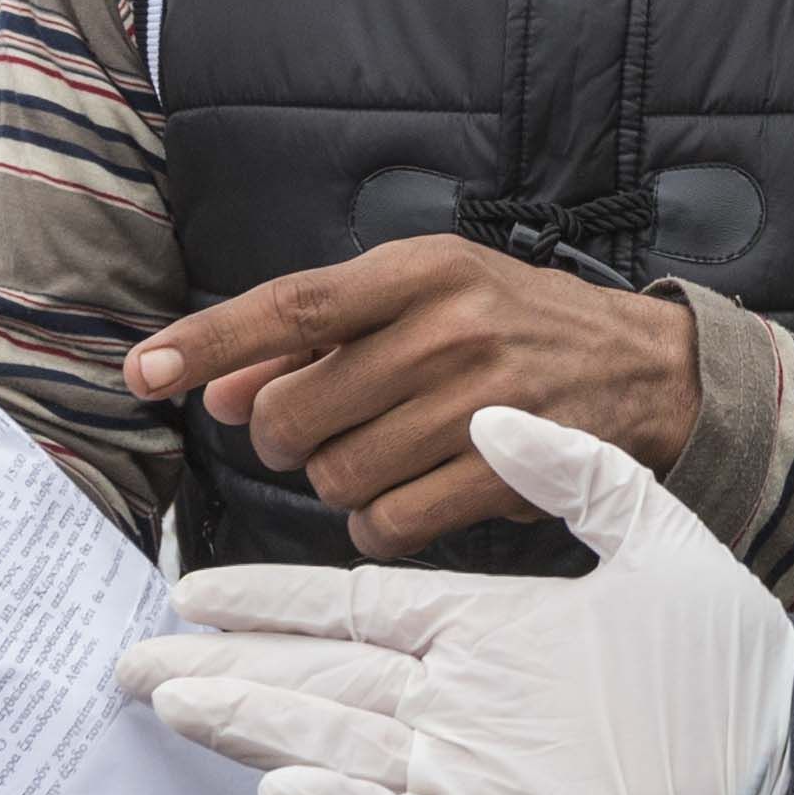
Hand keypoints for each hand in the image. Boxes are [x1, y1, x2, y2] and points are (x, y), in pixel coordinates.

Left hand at [122, 237, 702, 559]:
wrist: (651, 371)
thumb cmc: (520, 327)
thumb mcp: (429, 300)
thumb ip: (321, 339)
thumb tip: (217, 389)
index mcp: (423, 270)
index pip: (290, 306)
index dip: (207, 341)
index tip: (142, 372)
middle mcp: (449, 328)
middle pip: (297, 409)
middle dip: (281, 437)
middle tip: (310, 432)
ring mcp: (481, 403)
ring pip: (337, 473)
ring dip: (335, 480)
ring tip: (379, 457)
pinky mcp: (506, 472)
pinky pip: (389, 523)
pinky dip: (377, 524)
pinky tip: (403, 501)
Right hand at [127, 405, 793, 794]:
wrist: (786, 746)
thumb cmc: (724, 653)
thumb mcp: (650, 536)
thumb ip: (574, 473)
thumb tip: (491, 414)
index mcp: (478, 630)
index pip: (348, 612)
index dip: (269, 603)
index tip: (192, 586)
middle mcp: (454, 701)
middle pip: (314, 681)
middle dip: (225, 670)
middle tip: (135, 657)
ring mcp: (465, 772)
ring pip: (332, 748)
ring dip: (253, 727)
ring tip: (176, 699)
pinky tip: (281, 786)